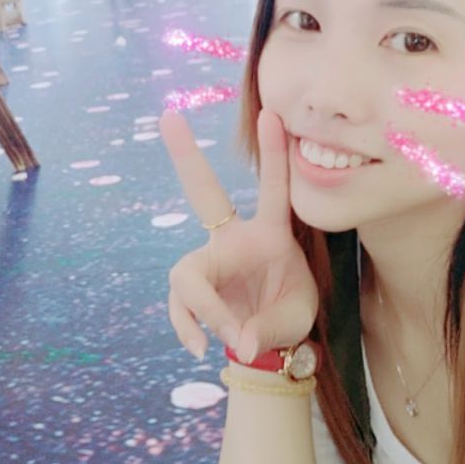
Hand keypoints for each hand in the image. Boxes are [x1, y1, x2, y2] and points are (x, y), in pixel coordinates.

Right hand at [159, 108, 318, 364]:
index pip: (273, 191)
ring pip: (186, 275)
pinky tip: (199, 348)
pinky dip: (186, 327)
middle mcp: (234, 239)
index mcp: (271, 236)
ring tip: (230, 339)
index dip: (273, 155)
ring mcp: (209, 261)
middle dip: (186, 156)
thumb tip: (240, 341)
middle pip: (203, 194)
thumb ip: (270, 328)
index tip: (270, 114)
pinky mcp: (193, 286)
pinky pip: (179, 303)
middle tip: (168, 117)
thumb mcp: (296, 319)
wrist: (268, 344)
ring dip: (204, 312)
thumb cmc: (289, 318)